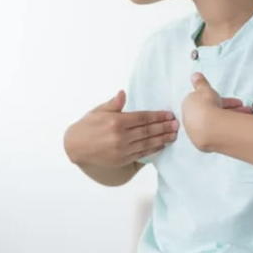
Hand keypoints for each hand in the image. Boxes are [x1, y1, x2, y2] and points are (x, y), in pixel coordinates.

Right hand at [64, 90, 178, 167]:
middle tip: (177, 124)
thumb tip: (123, 93)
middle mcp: (120, 136)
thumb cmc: (87, 126)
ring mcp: (122, 149)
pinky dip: (153, 149)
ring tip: (174, 135)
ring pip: (147, 143)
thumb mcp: (99, 110)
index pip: (142, 118)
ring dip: (162, 139)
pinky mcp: (122, 159)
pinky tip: (161, 145)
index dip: (157, 116)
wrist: (76, 146)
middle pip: (148, 130)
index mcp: (116, 121)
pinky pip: (141, 153)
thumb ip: (114, 103)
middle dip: (164, 127)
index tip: (169, 115)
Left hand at [181, 73, 252, 150]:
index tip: (235, 101)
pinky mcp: (207, 143)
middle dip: (232, 109)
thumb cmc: (205, 106)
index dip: (222, 100)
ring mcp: (200, 134)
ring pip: (220, 123)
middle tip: (246, 109)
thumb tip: (195, 75)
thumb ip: (200, 82)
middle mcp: (192, 122)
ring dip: (236, 117)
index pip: (207, 103)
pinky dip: (232, 127)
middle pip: (214, 114)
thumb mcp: (204, 89)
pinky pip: (221, 132)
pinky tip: (242, 126)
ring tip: (250, 115)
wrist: (210, 128)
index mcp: (188, 109)